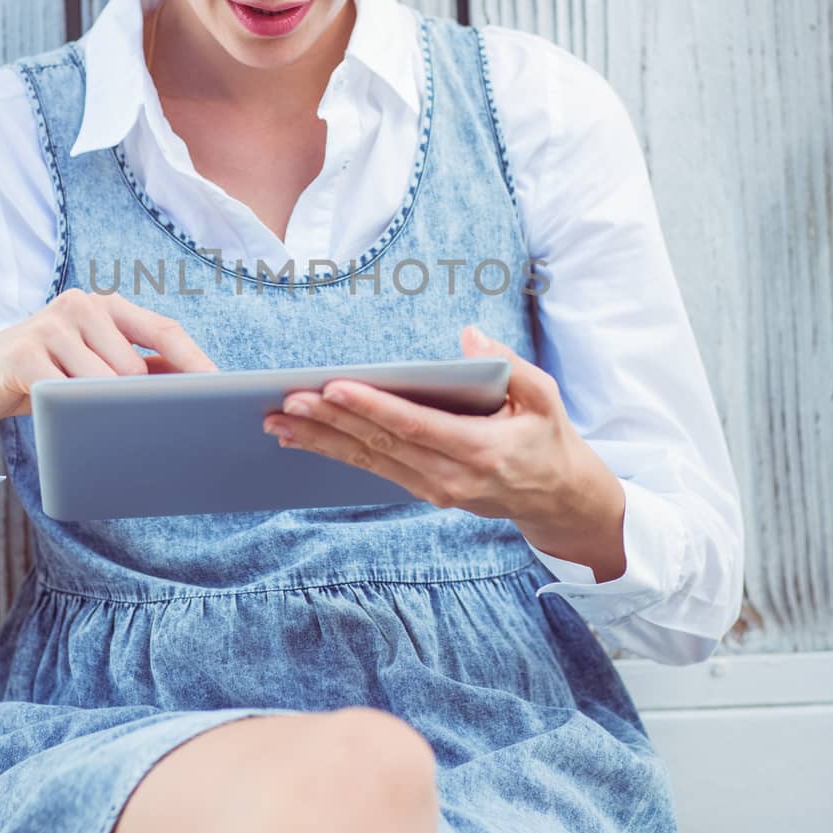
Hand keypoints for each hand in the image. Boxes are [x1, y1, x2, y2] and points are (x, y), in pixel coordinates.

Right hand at [0, 288, 217, 433]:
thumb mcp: (93, 365)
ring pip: (106, 385)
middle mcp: (81, 306)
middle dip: (141, 402)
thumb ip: (139, 368)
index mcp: (105, 305)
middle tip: (138, 425)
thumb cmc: (45, 375)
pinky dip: (71, 413)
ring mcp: (50, 326)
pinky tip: (62, 417)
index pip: (164, 330)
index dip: (195, 361)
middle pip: (137, 368)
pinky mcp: (23, 354)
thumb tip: (197, 388)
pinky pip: (67, 393)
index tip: (222, 390)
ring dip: (103, 413)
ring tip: (90, 421)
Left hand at [262, 324, 583, 526]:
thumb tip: (468, 336)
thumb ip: (509, 365)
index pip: (414, 426)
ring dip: (319, 440)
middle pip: (380, 445)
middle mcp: (451, 477)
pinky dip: (333, 452)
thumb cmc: (547, 436)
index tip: (332, 388)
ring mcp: (435, 490)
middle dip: (329, 422)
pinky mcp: (423, 491)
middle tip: (286, 401)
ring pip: (368, 461)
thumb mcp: (544, 396)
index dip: (371, 407)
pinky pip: (372, 469)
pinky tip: (299, 440)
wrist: (555, 497)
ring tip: (276, 421)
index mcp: (481, 451)